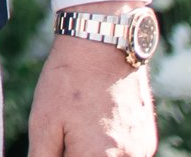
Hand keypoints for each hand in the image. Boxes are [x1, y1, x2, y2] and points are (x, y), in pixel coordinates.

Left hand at [28, 9, 156, 155]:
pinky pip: (126, 155)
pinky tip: (96, 124)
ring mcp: (141, 150)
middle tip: (65, 133)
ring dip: (92, 152)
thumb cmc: (68, 82)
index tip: (56, 142)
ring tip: (80, 125)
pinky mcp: (148, 140)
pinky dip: (110, 149)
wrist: (103, 45)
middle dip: (76, 153)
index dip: (60, 156)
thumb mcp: (42, 122)